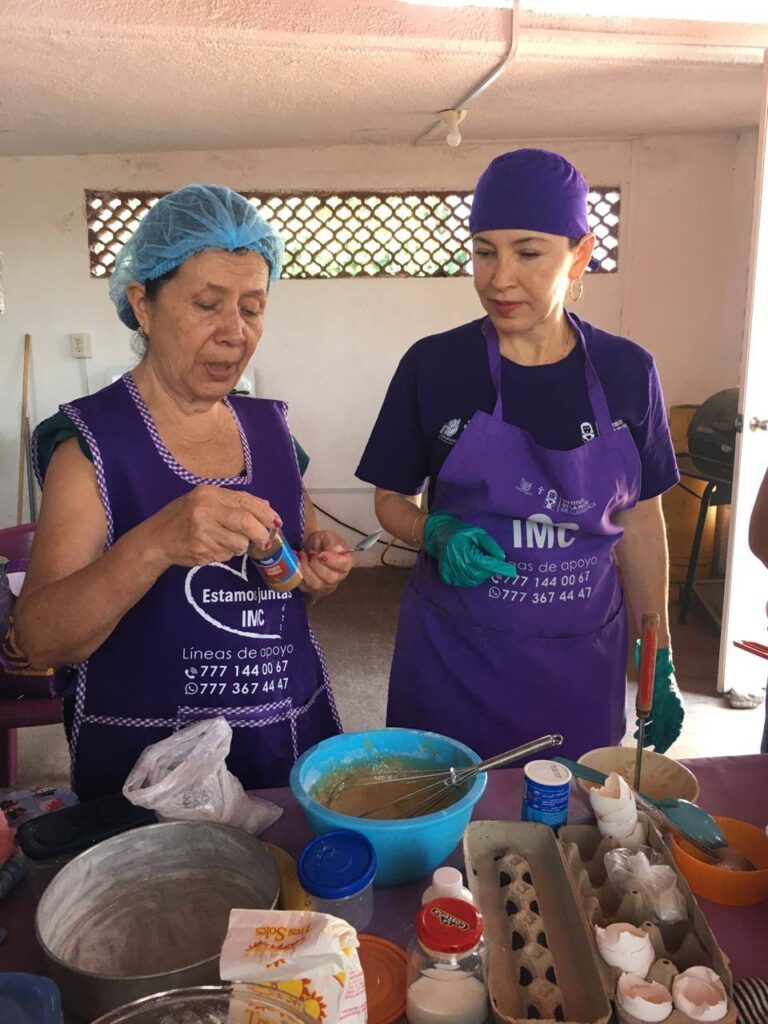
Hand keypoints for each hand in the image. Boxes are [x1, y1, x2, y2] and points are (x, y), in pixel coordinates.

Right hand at [148, 485, 279, 567]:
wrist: (157, 539)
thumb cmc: (184, 517)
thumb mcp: (206, 501)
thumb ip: (235, 502)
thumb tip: (266, 505)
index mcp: (209, 494)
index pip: (245, 501)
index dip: (264, 513)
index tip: (276, 522)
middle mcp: (205, 511)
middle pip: (245, 522)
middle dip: (261, 534)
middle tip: (265, 541)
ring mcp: (202, 533)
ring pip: (239, 543)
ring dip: (241, 546)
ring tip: (229, 542)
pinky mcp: (201, 551)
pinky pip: (226, 555)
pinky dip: (226, 554)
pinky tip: (213, 547)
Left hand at [298, 530, 352, 600]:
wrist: (308, 550)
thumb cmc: (320, 544)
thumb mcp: (326, 536)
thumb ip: (332, 541)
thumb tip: (337, 549)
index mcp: (345, 562)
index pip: (344, 565)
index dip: (333, 561)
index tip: (321, 554)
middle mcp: (337, 577)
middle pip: (330, 578)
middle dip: (317, 565)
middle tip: (310, 553)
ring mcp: (324, 585)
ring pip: (316, 584)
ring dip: (306, 569)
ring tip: (302, 556)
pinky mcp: (310, 589)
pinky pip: (303, 586)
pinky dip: (298, 573)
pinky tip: (296, 562)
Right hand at [422, 511, 516, 587]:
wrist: (439, 535)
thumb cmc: (461, 532)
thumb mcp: (478, 533)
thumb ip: (490, 545)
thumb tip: (501, 557)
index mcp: (465, 551)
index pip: (485, 563)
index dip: (499, 568)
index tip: (512, 571)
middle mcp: (457, 563)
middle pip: (480, 574)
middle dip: (489, 571)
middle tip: (491, 562)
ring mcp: (450, 571)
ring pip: (473, 581)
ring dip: (480, 575)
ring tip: (478, 563)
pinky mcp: (446, 577)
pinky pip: (464, 583)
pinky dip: (470, 578)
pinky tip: (469, 568)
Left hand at [633, 644, 684, 753]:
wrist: (655, 663)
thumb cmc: (658, 684)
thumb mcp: (657, 708)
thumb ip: (657, 724)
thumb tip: (656, 739)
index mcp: (677, 713)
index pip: (672, 734)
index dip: (664, 743)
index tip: (656, 751)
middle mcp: (672, 709)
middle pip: (664, 728)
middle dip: (653, 736)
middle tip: (642, 743)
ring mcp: (664, 703)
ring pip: (657, 720)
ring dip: (647, 728)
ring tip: (637, 732)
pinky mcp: (656, 696)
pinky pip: (652, 712)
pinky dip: (646, 717)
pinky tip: (639, 720)